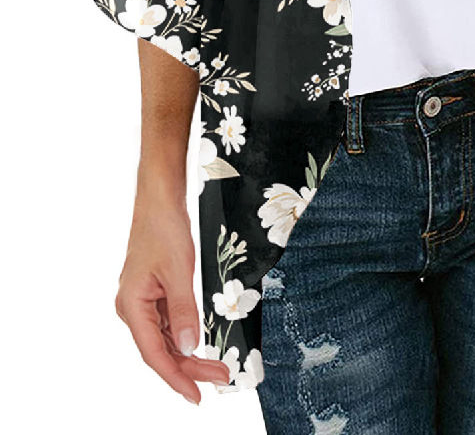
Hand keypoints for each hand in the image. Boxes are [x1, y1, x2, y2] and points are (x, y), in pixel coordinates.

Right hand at [115, 197, 231, 402]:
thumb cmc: (164, 230)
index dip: (175, 377)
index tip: (196, 395)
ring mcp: (143, 302)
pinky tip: (203, 344)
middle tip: (221, 377)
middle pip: (162, 349)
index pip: (154, 353)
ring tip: (218, 366)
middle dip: (191, 367)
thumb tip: (189, 347)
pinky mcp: (154, 294)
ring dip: (190, 354)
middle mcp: (133, 308)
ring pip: (167, 339)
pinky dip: (186, 335)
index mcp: (131, 306)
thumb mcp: (179, 271)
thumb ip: (184, 310)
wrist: (159, 201)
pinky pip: (169, 323)